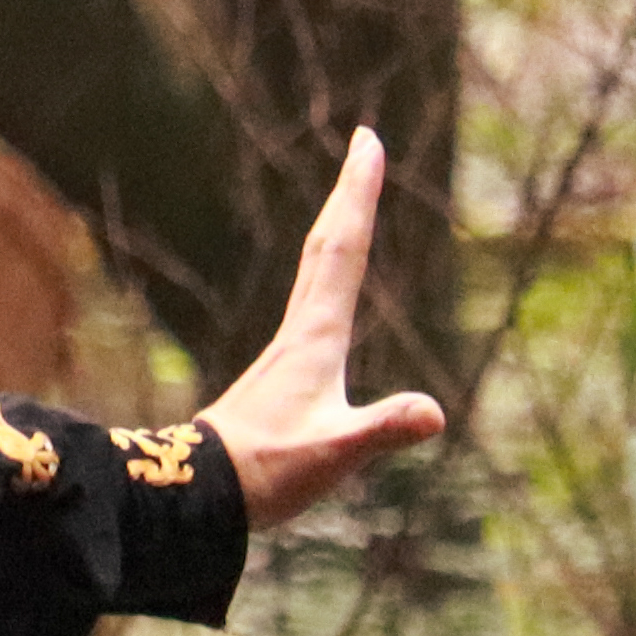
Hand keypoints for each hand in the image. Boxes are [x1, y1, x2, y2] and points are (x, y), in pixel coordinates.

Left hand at [205, 128, 449, 531]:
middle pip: (328, 245)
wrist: (202, 492)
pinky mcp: (282, 371)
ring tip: (352, 200)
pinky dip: (327, 270)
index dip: (359, 196)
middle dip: (350, 193)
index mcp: (316, 337)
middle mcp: (300, 330)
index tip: (370, 143)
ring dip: (338, 226)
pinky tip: (328, 287)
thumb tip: (433, 414)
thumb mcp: (334, 452)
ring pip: (315, 268)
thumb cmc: (267, 471)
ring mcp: (288, 349)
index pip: (344, 251)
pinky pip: (312, 299)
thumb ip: (382, 430)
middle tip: (366, 143)